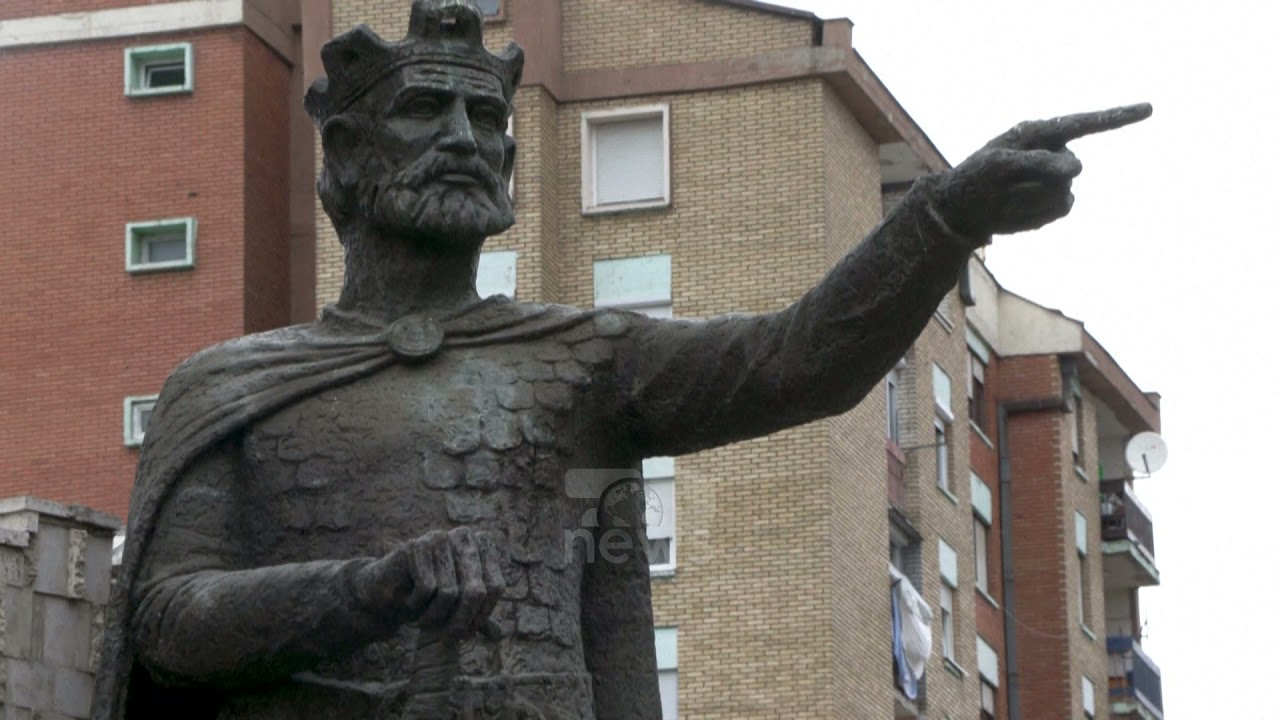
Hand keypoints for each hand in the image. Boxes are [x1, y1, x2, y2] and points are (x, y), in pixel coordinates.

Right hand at [359, 527, 505, 637]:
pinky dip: (417, 604)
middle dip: (460, 622)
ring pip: (449, 593)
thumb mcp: (458, 612)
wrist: (386, 596)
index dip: (481, 615)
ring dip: (434, 617)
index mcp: (482, 546)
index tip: (467, 631)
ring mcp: (440, 537)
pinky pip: (427, 587)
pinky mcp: (416, 545)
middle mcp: (465, 536)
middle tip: (447, 638)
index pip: (494, 587)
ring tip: (423, 618)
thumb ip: (478, 619)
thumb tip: (498, 635)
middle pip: (475, 591)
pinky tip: (409, 602)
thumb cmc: (428, 602)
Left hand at [931, 103, 1151, 239]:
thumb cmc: (975, 179)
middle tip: (1003, 187)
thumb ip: (1039, 162)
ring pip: (1064, 192)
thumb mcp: (999, 166)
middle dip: (1038, 181)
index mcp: (1040, 133)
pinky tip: (1014, 213)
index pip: (1086, 123)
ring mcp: (1057, 180)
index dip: (1118, 117)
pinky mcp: (1055, 204)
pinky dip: (1035, 215)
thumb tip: (1080, 168)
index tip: (1150, 108)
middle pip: (1069, 168)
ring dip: (1031, 200)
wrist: (961, 210)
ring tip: (1004, 199)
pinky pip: (1060, 211)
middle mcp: (1054, 153)